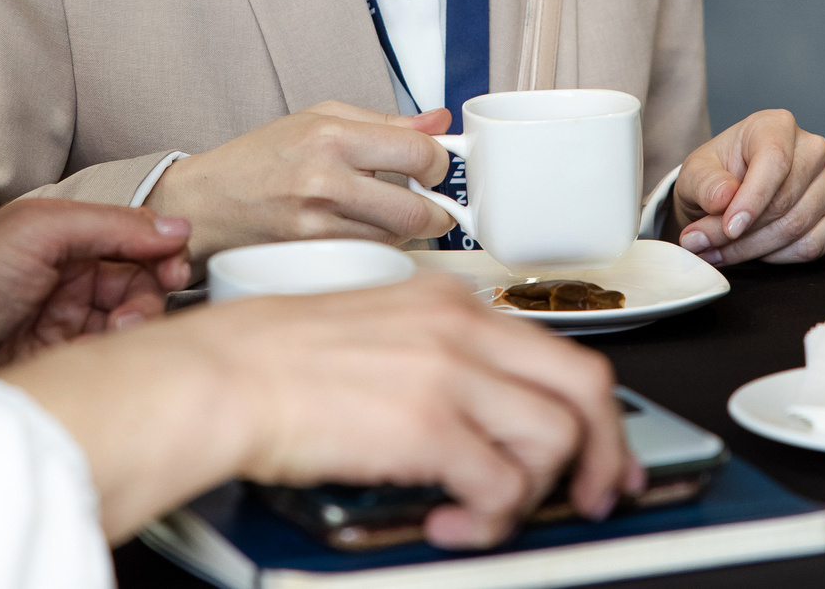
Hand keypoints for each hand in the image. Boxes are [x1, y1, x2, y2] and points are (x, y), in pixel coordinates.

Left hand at [0, 197, 193, 370]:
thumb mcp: (43, 230)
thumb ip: (112, 224)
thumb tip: (174, 226)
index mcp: (65, 238)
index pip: (132, 241)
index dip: (159, 253)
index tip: (175, 269)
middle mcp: (68, 277)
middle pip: (136, 282)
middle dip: (147, 293)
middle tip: (134, 312)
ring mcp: (63, 321)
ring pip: (126, 319)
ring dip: (134, 324)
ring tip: (117, 333)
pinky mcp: (59, 360)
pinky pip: (106, 353)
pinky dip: (116, 352)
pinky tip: (107, 353)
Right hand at [0, 275, 641, 546]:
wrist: (218, 374)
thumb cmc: (269, 360)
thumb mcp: (375, 331)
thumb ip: (435, 357)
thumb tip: (480, 414)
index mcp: (449, 302)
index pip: (556, 349)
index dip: (592, 410)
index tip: (598, 448)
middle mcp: (462, 327)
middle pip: (585, 386)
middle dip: (606, 452)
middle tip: (601, 494)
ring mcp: (450, 371)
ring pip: (554, 438)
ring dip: (532, 493)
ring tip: (486, 514)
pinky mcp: (429, 424)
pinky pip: (503, 486)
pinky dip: (491, 519)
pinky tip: (453, 523)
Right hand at [146, 101, 459, 260]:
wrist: (207, 202)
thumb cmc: (261, 157)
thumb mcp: (320, 118)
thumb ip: (385, 122)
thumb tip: (438, 122)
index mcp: (331, 137)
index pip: (419, 154)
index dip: (439, 162)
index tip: (434, 165)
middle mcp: (325, 182)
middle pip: (418, 210)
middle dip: (437, 209)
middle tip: (429, 199)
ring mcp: (318, 226)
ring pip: (398, 238)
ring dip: (406, 228)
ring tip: (383, 209)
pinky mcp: (312, 257)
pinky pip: (370, 254)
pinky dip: (378, 243)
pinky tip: (360, 227)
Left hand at [669, 109, 824, 264]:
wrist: (729, 195)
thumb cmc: (716, 176)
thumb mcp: (695, 174)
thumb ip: (705, 184)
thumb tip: (724, 198)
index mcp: (775, 126)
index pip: (774, 160)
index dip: (751, 199)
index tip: (728, 227)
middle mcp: (810, 149)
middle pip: (784, 201)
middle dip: (742, 233)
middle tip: (705, 245)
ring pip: (797, 227)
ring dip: (754, 248)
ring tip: (719, 251)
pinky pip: (813, 245)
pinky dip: (779, 257)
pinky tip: (755, 250)